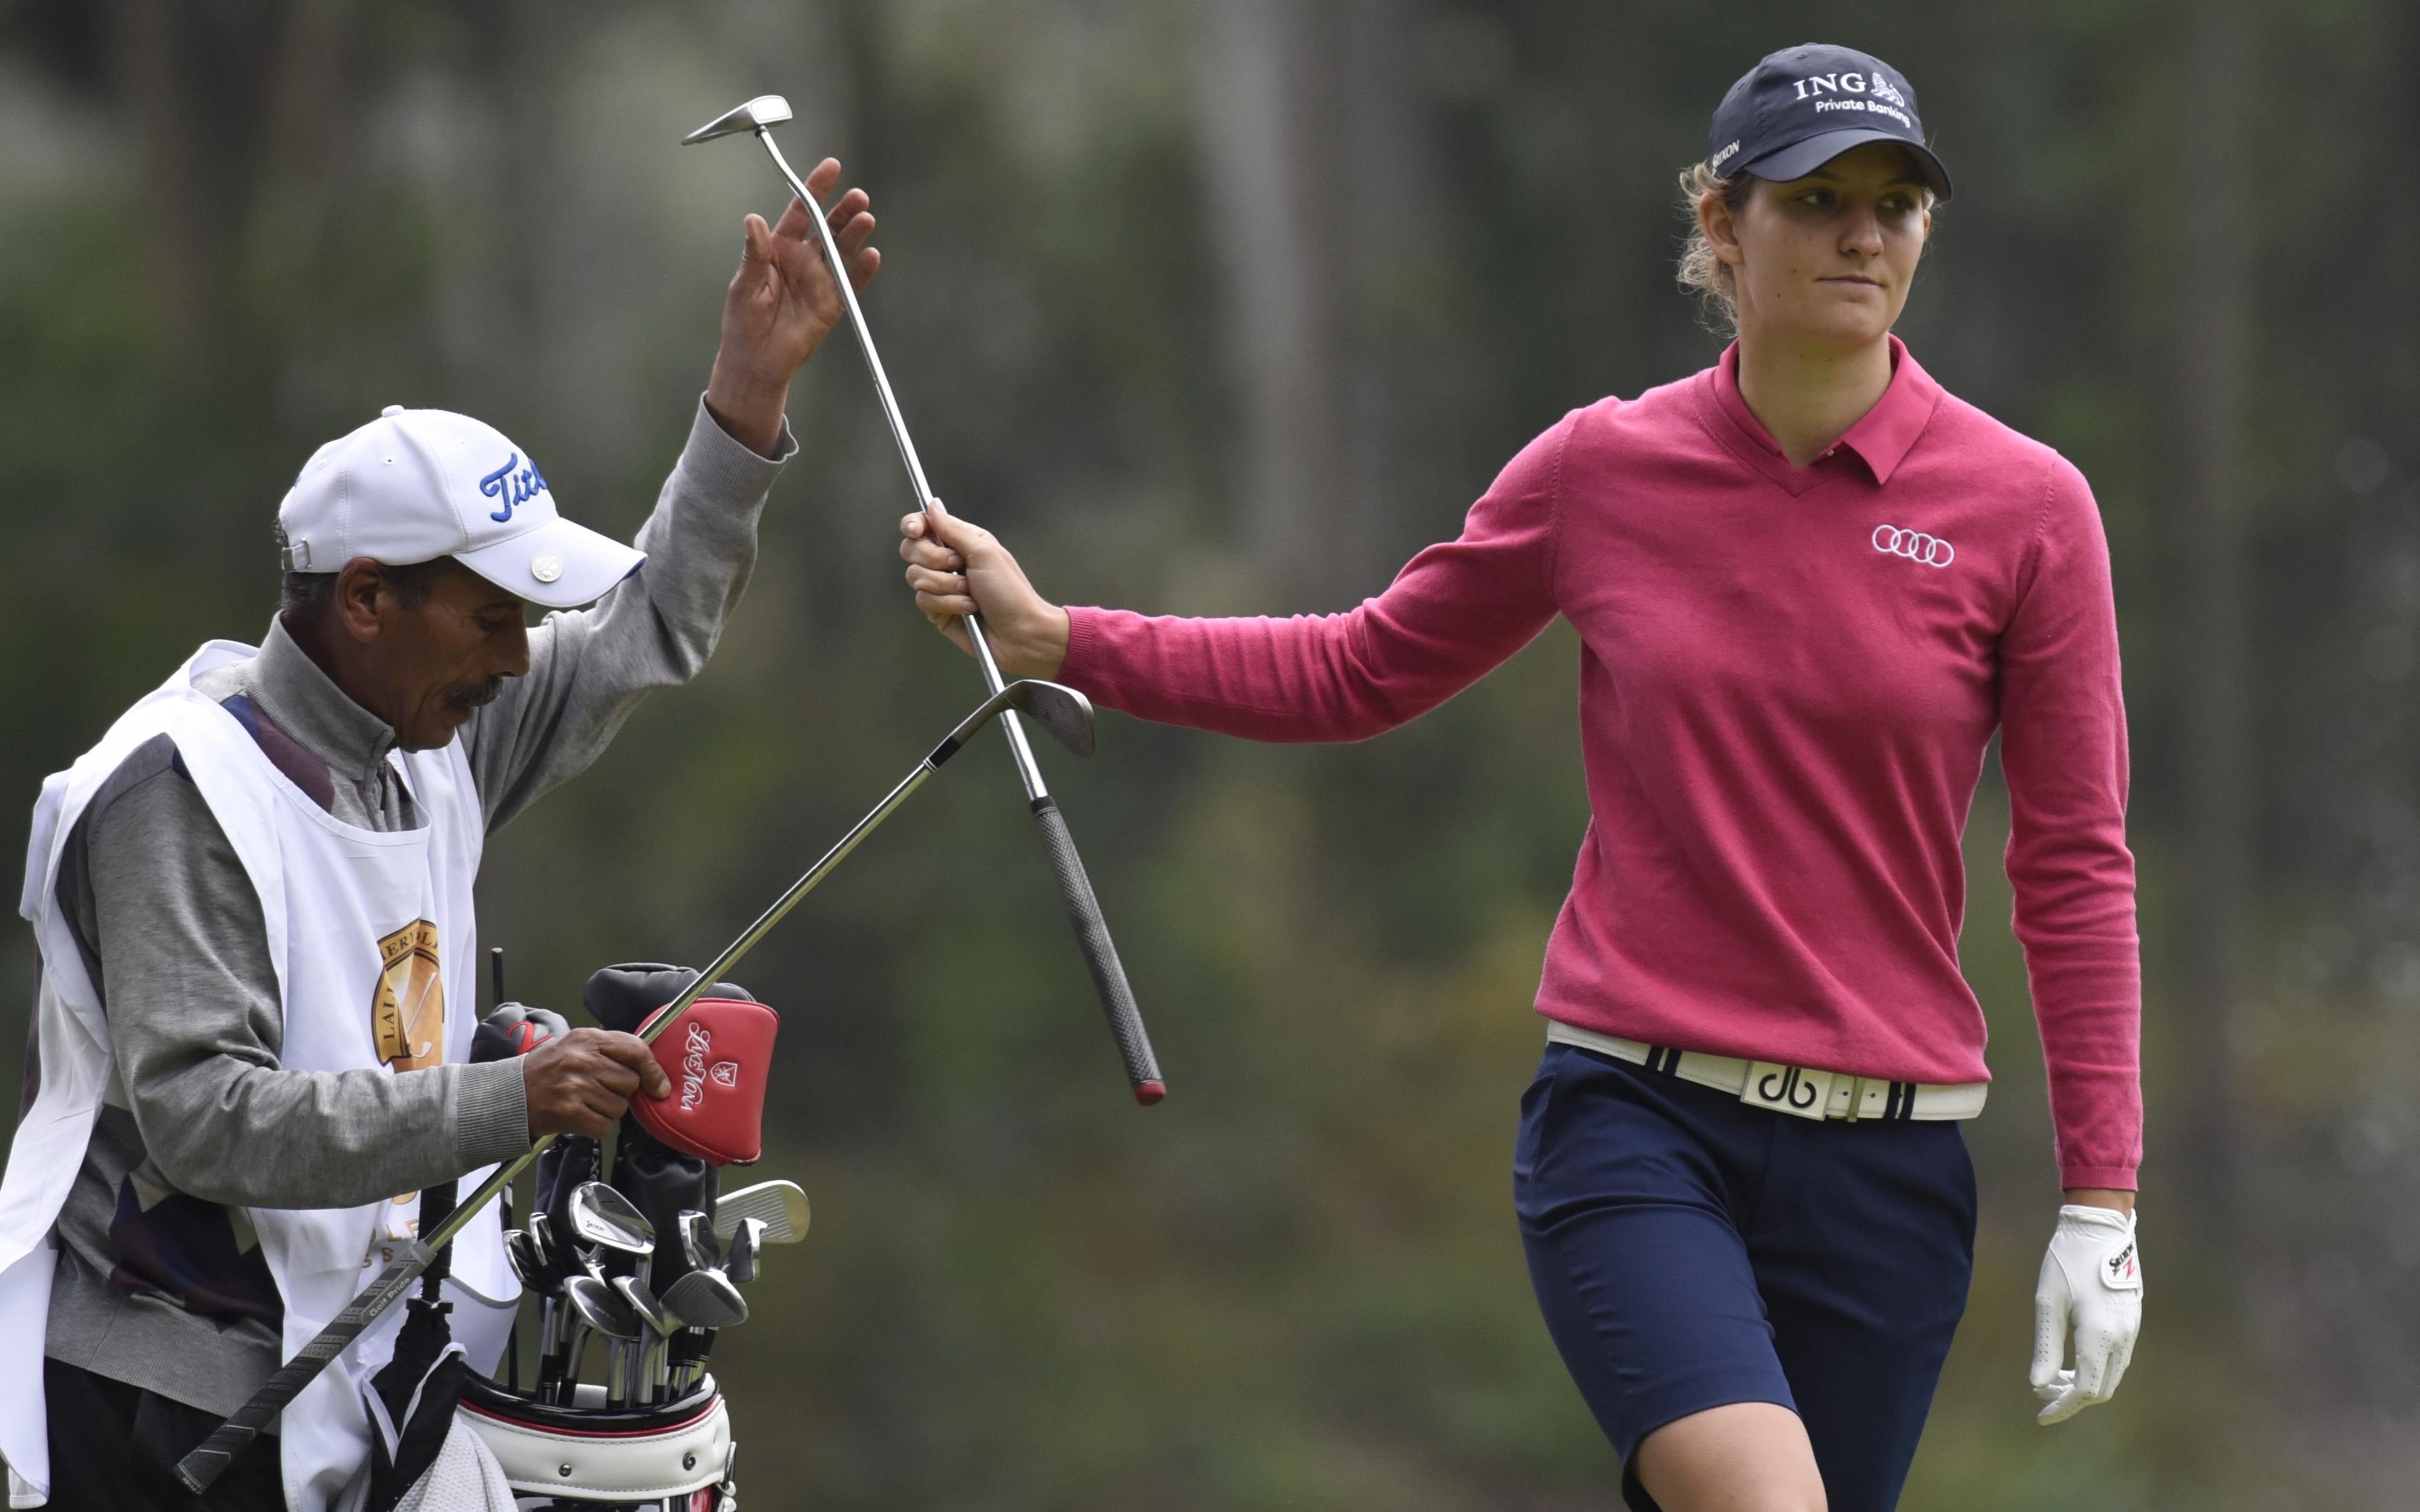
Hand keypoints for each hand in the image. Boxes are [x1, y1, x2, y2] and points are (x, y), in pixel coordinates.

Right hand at [520, 1027, 672, 1139]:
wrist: (509, 1095)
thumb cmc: (546, 1072)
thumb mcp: (575, 1047)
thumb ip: (609, 1052)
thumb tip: (649, 1069)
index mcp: (587, 1039)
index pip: (636, 1050)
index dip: (653, 1070)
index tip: (660, 1085)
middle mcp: (583, 1060)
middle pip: (631, 1082)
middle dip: (621, 1092)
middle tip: (599, 1091)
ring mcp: (576, 1086)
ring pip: (619, 1107)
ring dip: (607, 1110)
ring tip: (585, 1102)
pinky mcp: (569, 1112)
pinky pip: (604, 1126)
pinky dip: (596, 1126)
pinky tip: (579, 1116)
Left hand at [705, 158, 880, 456]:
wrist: (757, 361)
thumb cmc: (743, 322)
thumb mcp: (744, 284)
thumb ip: (754, 253)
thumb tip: (754, 221)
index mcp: (779, 248)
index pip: (801, 211)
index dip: (816, 188)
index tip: (832, 168)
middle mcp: (803, 259)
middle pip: (828, 227)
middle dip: (843, 210)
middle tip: (858, 196)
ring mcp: (821, 280)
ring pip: (843, 249)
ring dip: (855, 234)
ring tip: (866, 219)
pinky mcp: (834, 303)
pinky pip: (853, 283)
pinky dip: (864, 270)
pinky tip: (872, 256)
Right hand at [899, 499, 1070, 677]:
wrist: (1020, 632)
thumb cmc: (1010, 591)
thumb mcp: (984, 552)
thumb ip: (953, 529)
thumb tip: (932, 505)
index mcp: (961, 541)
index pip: (924, 525)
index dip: (913, 526)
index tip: (916, 532)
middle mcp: (948, 562)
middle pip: (912, 549)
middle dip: (933, 558)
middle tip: (958, 565)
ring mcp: (941, 586)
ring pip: (915, 576)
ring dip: (945, 585)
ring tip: (970, 592)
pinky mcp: (938, 610)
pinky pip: (923, 600)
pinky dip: (948, 604)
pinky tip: (968, 609)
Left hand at [2030, 1203, 2141, 1424]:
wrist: (2099, 1227)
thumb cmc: (2067, 1260)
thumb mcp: (2047, 1302)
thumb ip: (2046, 1347)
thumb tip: (2038, 1385)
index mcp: (2099, 1335)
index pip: (2086, 1390)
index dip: (2063, 1407)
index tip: (2040, 1415)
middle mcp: (2122, 1337)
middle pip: (2102, 1389)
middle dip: (2071, 1398)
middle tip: (2041, 1394)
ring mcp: (2131, 1328)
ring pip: (2112, 1375)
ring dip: (2085, 1384)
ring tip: (2053, 1379)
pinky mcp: (2132, 1319)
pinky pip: (2117, 1359)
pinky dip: (2096, 1369)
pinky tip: (2073, 1361)